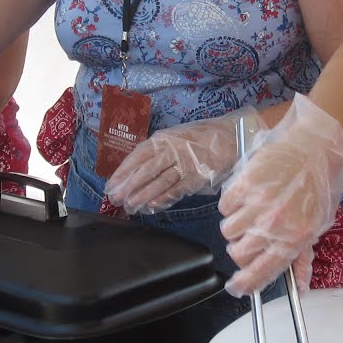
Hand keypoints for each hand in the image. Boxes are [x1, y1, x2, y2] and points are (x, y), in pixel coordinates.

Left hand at [105, 107, 261, 212]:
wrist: (231, 137)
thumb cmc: (200, 137)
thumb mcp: (175, 135)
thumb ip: (158, 149)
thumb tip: (136, 169)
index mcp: (164, 139)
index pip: (138, 156)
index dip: (123, 171)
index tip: (111, 184)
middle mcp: (172, 150)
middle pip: (146, 171)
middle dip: (128, 186)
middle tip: (115, 199)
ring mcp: (185, 164)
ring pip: (159, 182)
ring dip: (143, 196)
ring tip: (130, 206)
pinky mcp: (197, 177)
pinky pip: (177, 190)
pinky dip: (163, 199)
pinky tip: (152, 206)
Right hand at [218, 94, 342, 296]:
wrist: (319, 147)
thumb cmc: (321, 186)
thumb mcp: (318, 226)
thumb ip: (304, 258)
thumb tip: (302, 287)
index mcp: (294, 239)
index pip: (260, 273)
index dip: (244, 284)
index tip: (236, 287)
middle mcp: (274, 225)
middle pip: (238, 253)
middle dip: (241, 250)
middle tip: (251, 237)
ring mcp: (257, 203)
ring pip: (228, 231)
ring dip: (236, 227)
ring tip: (250, 213)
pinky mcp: (245, 183)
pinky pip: (224, 206)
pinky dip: (231, 205)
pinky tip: (245, 197)